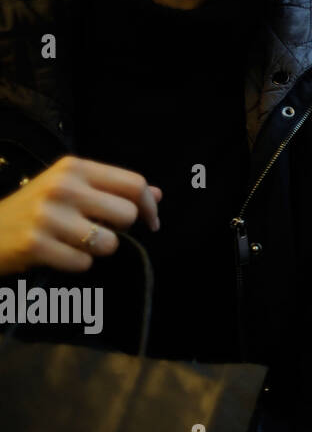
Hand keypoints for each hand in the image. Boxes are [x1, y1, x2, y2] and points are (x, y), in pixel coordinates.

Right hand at [0, 156, 161, 275]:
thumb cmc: (35, 208)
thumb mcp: (71, 187)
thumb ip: (113, 189)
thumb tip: (157, 194)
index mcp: (75, 167)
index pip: (134, 184)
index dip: (149, 207)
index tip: (151, 222)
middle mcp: (63, 187)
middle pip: (127, 214)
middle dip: (121, 229)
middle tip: (100, 230)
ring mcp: (48, 215)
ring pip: (109, 242)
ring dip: (98, 250)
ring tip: (75, 242)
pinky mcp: (36, 244)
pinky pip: (83, 263)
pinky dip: (77, 264)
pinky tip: (58, 253)